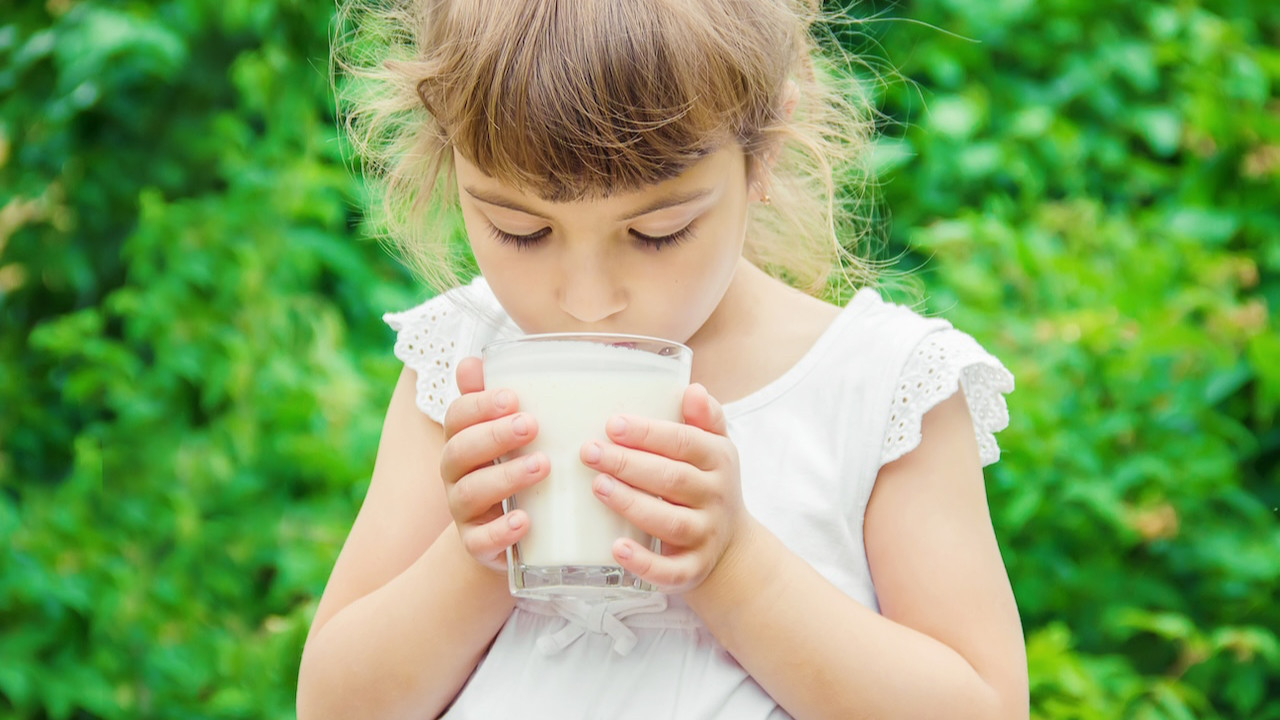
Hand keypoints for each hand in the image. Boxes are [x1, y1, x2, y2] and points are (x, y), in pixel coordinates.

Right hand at [440, 356, 547, 570]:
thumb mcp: (505, 433)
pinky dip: (501, 532)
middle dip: (494, 436)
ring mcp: (464, 511)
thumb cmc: (509, 468)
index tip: (513, 397)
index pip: (457, 417)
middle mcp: (456, 475)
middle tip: (532, 425)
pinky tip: (525, 521)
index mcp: (462, 441)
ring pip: (471, 493)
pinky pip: (480, 541)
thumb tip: (473, 359)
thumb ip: (491, 399)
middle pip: (460, 451)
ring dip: (506, 478)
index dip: (479, 405)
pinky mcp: (478, 545)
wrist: (504, 533)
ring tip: (543, 466)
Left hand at [579, 383, 747, 593]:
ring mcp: (705, 536)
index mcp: (718, 460)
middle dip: (628, 464)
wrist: (731, 548)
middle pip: (671, 479)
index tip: (613, 424)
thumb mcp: (714, 448)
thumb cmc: (707, 485)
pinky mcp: (692, 570)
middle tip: (589, 452)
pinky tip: (616, 548)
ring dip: (631, 504)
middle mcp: (715, 498)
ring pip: (668, 522)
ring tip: (597, 487)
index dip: (649, 434)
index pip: (685, 442)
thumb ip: (704, 417)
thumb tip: (692, 389)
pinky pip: (669, 570)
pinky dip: (643, 562)